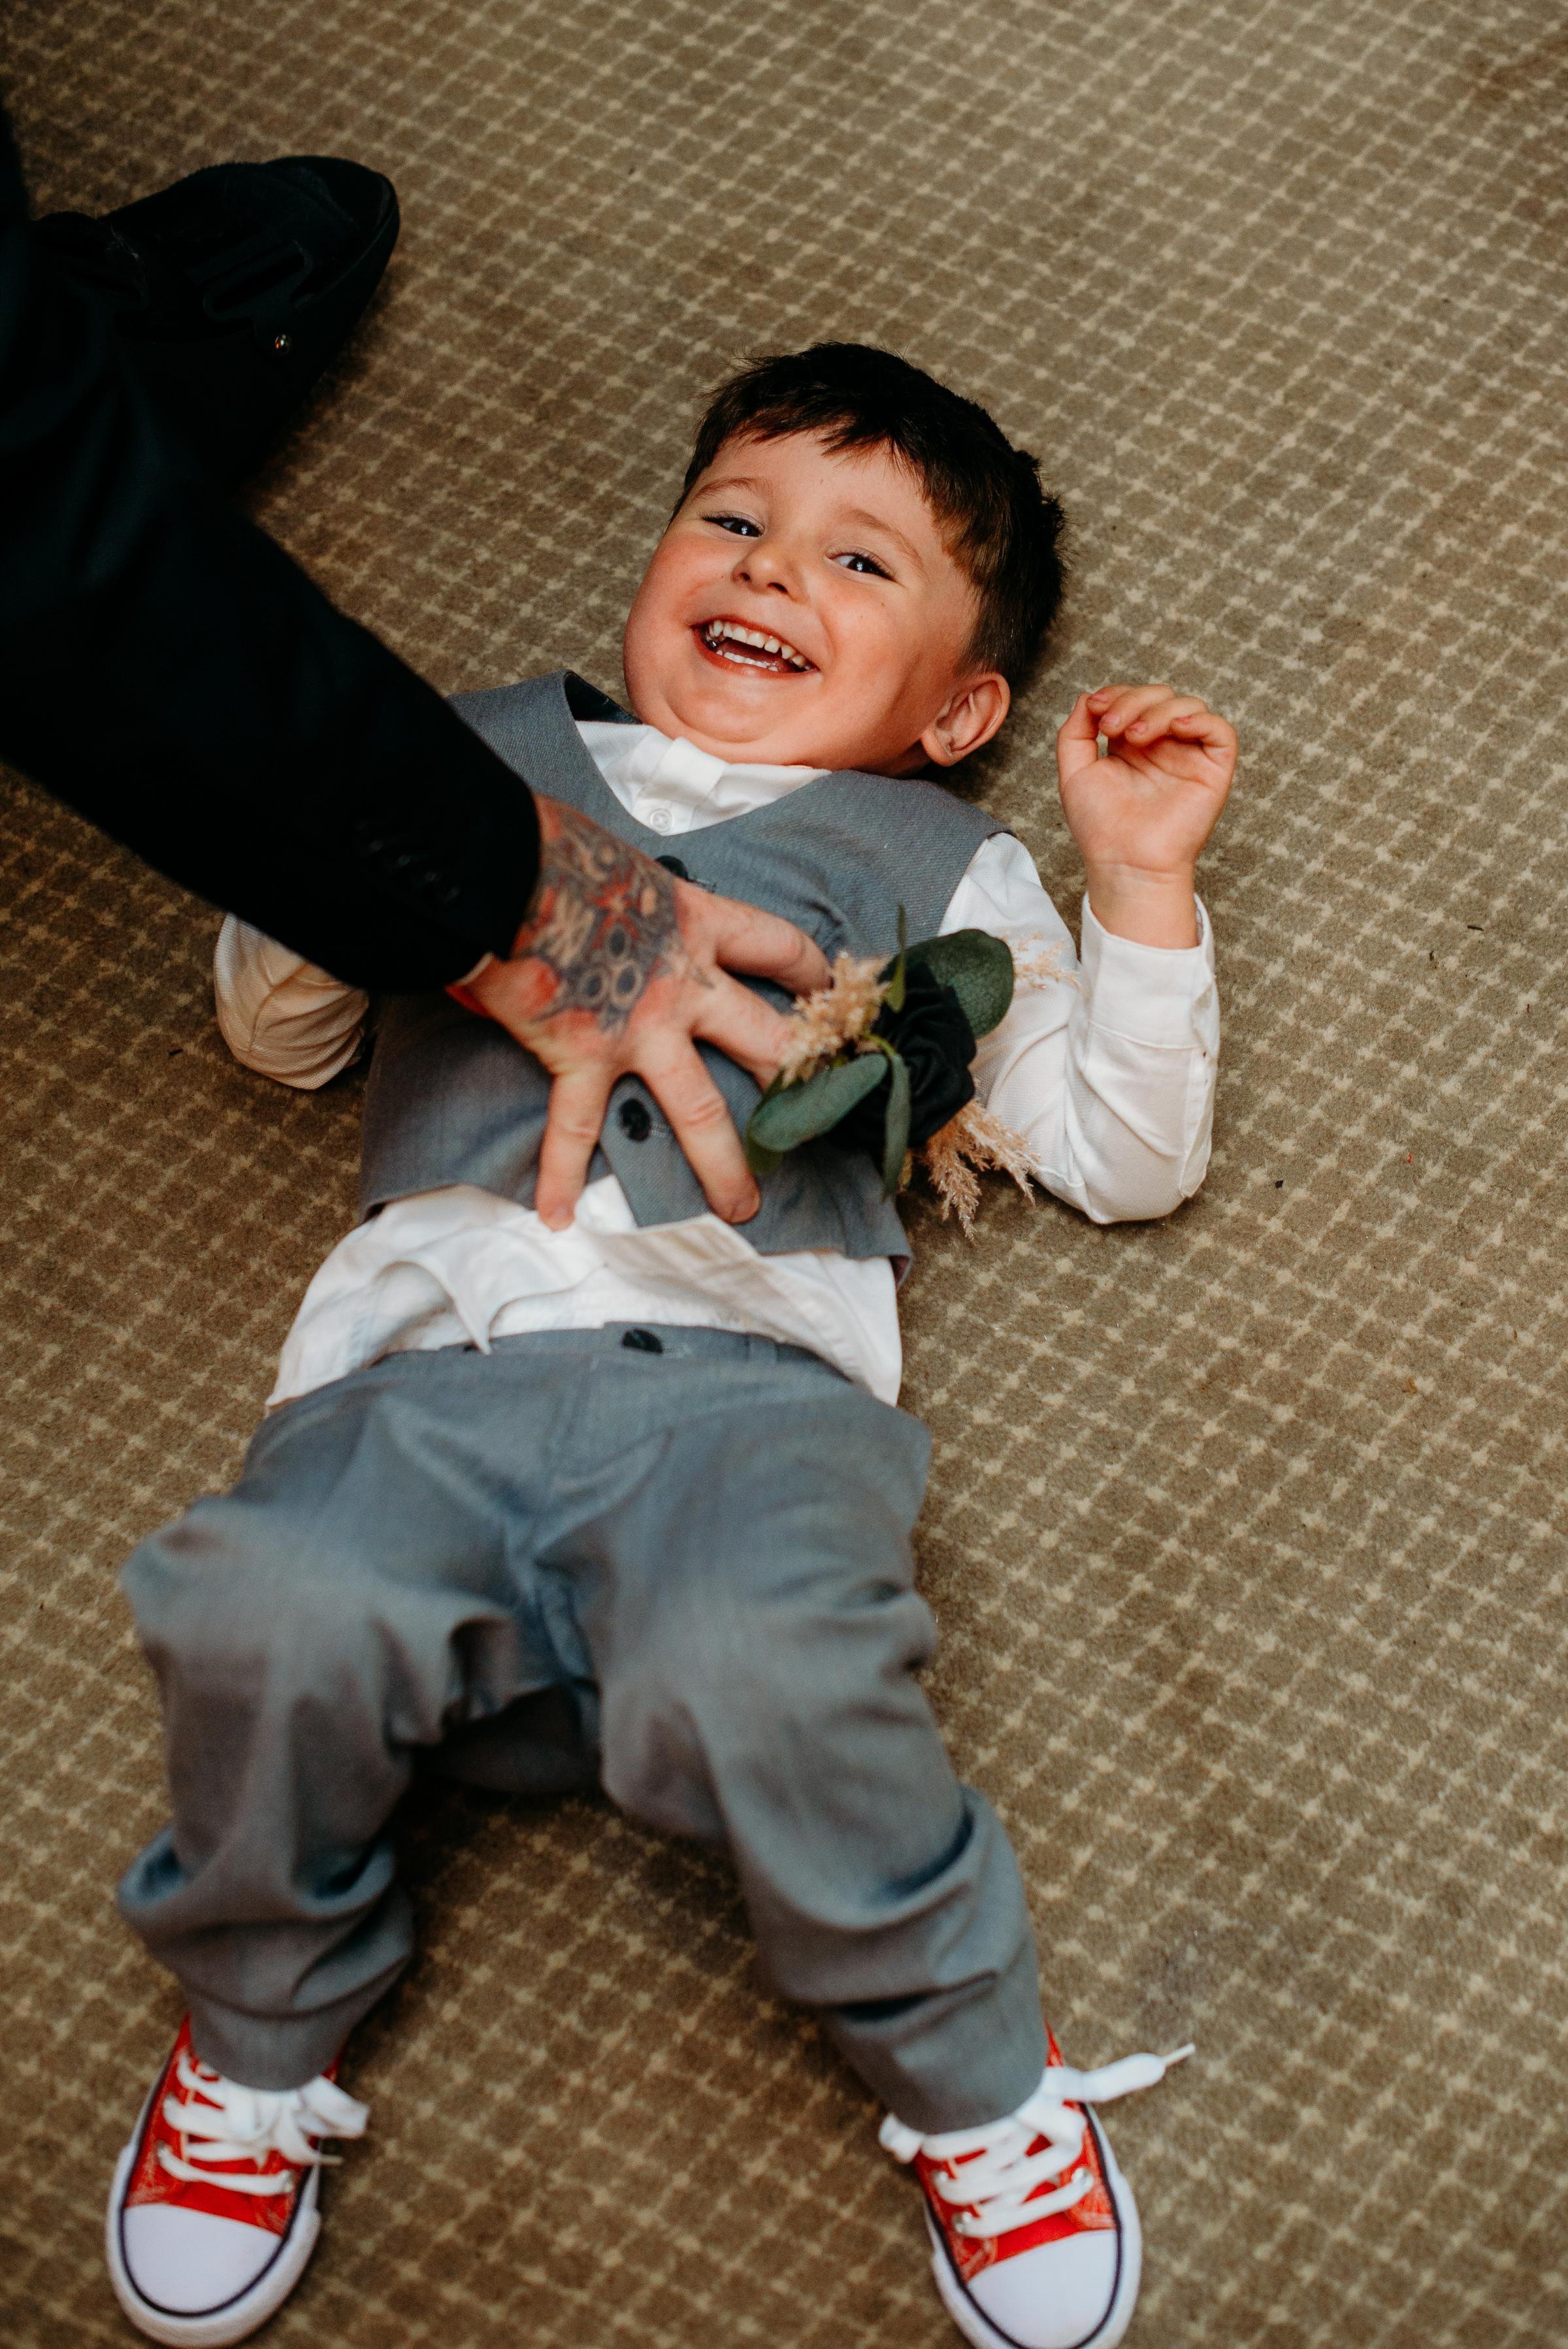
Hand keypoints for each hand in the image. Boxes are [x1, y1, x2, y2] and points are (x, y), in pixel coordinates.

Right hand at [451, 794, 829, 1228]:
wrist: (503, 865)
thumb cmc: (556, 848)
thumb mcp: (623, 864)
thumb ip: (638, 896)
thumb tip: (618, 897)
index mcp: (699, 923)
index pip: (779, 949)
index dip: (811, 975)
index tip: (828, 996)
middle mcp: (686, 984)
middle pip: (766, 1042)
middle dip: (799, 1083)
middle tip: (821, 1119)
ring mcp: (638, 1029)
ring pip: (700, 1112)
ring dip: (725, 1166)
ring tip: (743, 1210)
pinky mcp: (580, 1056)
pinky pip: (575, 1127)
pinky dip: (561, 1175)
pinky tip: (557, 1217)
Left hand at [1057, 683, 1236, 946]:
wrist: (1124, 863)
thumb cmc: (1100, 828)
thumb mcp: (1074, 773)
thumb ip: (1074, 732)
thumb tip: (1087, 696)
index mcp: (1132, 745)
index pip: (1133, 698)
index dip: (1116, 693)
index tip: (1096, 708)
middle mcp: (1162, 746)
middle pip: (1160, 695)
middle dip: (1133, 700)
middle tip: (1112, 726)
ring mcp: (1189, 756)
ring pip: (1188, 705)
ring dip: (1159, 710)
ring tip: (1135, 736)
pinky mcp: (1213, 770)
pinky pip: (1221, 730)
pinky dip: (1200, 720)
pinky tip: (1175, 729)